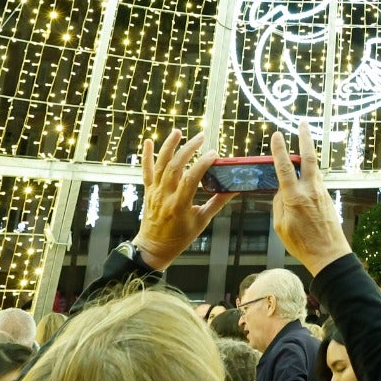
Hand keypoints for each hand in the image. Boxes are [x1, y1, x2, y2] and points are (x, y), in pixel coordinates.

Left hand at [129, 130, 234, 270]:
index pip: (191, 179)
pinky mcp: (148, 191)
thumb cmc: (180, 238)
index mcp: (179, 205)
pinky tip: (149, 141)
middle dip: (188, 149)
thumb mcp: (201, 221)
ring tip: (178, 132)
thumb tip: (234, 190)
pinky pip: (146, 171)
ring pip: (160, 165)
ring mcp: (154, 192)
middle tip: (201, 138)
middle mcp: (164, 196)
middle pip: (174, 167)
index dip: (202, 164)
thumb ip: (217, 203)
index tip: (214, 154)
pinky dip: (146, 155)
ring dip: (169, 146)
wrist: (154, 248)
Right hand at [269, 125, 351, 274]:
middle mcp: (310, 190)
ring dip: (308, 153)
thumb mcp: (281, 226)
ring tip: (303, 141)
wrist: (329, 254)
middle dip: (305, 138)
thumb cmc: (302, 244)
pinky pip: (316, 180)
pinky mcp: (327, 198)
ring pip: (314, 168)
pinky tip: (305, 172)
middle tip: (303, 123)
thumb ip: (279, 204)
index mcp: (295, 197)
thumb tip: (281, 191)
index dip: (279, 150)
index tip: (276, 135)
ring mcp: (321, 193)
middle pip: (308, 158)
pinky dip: (310, 172)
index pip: (284, 167)